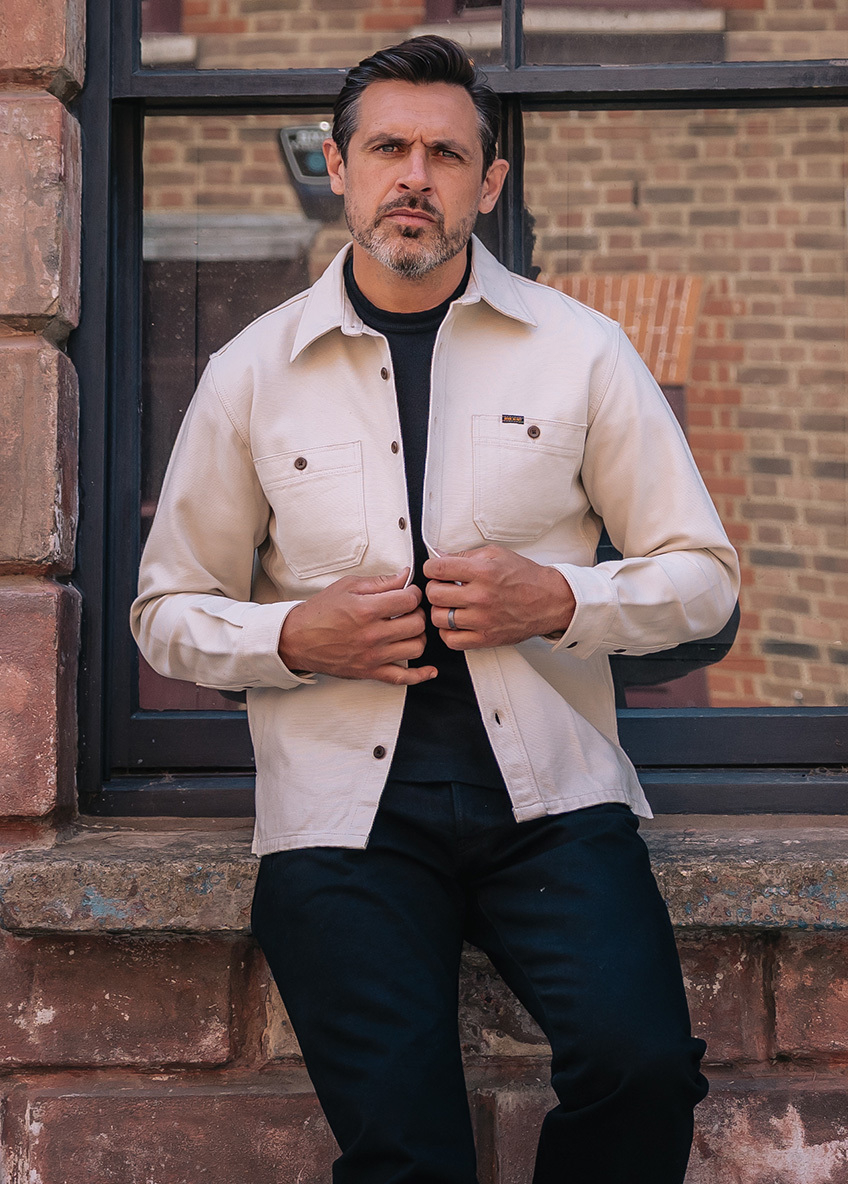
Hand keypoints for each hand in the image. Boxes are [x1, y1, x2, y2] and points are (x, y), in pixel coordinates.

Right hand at [278, 569, 436, 685]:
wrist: (297, 639)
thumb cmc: (321, 611)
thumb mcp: (347, 587)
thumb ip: (380, 582)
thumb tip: (405, 576)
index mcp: (366, 610)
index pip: (409, 600)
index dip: (414, 593)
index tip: (410, 593)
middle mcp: (372, 635)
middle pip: (417, 624)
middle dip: (418, 613)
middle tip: (410, 610)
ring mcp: (372, 656)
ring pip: (416, 648)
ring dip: (419, 637)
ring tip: (410, 630)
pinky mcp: (370, 672)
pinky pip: (402, 678)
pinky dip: (420, 675)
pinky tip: (429, 670)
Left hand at [423, 546, 575, 649]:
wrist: (550, 600)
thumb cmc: (525, 577)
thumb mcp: (496, 554)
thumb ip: (465, 555)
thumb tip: (438, 555)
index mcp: (483, 572)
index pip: (437, 569)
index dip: (431, 568)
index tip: (435, 570)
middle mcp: (481, 597)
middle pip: (434, 594)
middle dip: (434, 588)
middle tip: (442, 587)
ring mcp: (482, 620)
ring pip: (438, 618)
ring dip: (440, 610)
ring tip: (449, 605)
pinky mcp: (485, 638)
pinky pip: (451, 640)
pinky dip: (448, 632)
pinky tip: (455, 623)